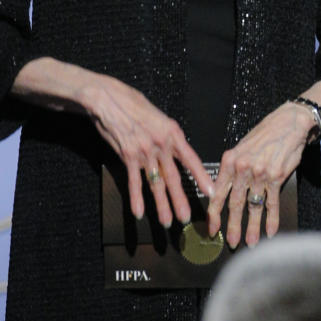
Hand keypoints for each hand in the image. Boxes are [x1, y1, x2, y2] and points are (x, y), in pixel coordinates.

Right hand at [82, 74, 212, 227]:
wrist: (110, 98)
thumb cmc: (133, 105)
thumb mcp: (159, 117)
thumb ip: (167, 136)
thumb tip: (174, 151)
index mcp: (172, 133)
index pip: (191, 159)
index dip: (201, 177)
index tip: (211, 192)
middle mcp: (161, 145)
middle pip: (174, 177)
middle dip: (181, 200)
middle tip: (186, 217)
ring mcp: (144, 152)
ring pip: (156, 183)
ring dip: (161, 205)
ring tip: (167, 221)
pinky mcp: (128, 156)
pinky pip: (134, 181)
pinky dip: (136, 198)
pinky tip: (139, 213)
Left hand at [208, 102, 311, 247]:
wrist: (288, 122)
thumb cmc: (265, 135)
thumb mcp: (242, 148)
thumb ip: (233, 169)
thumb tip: (224, 191)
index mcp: (230, 161)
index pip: (218, 193)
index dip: (214, 214)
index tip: (212, 229)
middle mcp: (243, 169)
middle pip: (235, 204)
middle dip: (232, 226)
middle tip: (231, 242)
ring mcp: (260, 174)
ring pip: (253, 206)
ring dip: (252, 227)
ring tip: (251, 242)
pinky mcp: (277, 177)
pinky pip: (272, 203)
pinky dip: (271, 219)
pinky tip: (270, 231)